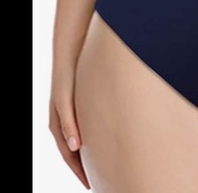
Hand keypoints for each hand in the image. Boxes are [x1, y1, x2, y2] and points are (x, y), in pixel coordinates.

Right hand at [49, 65, 89, 188]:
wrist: (71, 54)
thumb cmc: (67, 77)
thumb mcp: (65, 100)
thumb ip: (68, 123)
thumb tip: (76, 147)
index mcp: (58, 125)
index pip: (68, 155)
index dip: (79, 171)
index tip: (90, 185)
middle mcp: (63, 122)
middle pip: (73, 152)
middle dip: (83, 168)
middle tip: (97, 182)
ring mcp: (71, 114)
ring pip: (79, 141)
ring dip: (87, 155)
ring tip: (101, 166)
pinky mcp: (79, 106)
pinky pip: (85, 128)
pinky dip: (91, 139)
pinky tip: (102, 141)